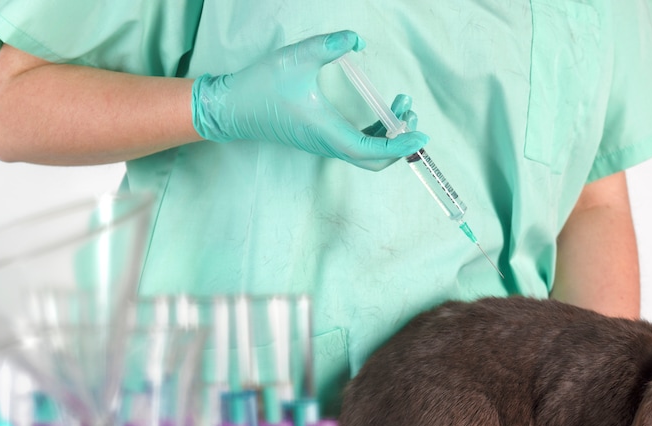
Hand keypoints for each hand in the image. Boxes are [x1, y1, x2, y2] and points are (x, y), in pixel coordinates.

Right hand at [191, 30, 427, 169]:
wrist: (232, 107)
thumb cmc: (261, 87)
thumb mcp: (295, 58)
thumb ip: (328, 45)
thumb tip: (356, 39)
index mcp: (328, 133)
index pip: (372, 150)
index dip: (399, 145)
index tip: (419, 133)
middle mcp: (329, 145)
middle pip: (375, 160)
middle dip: (400, 143)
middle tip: (412, 116)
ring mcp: (326, 144)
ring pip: (367, 153)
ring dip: (389, 136)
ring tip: (402, 105)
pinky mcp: (322, 138)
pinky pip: (357, 144)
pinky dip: (375, 133)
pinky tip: (381, 111)